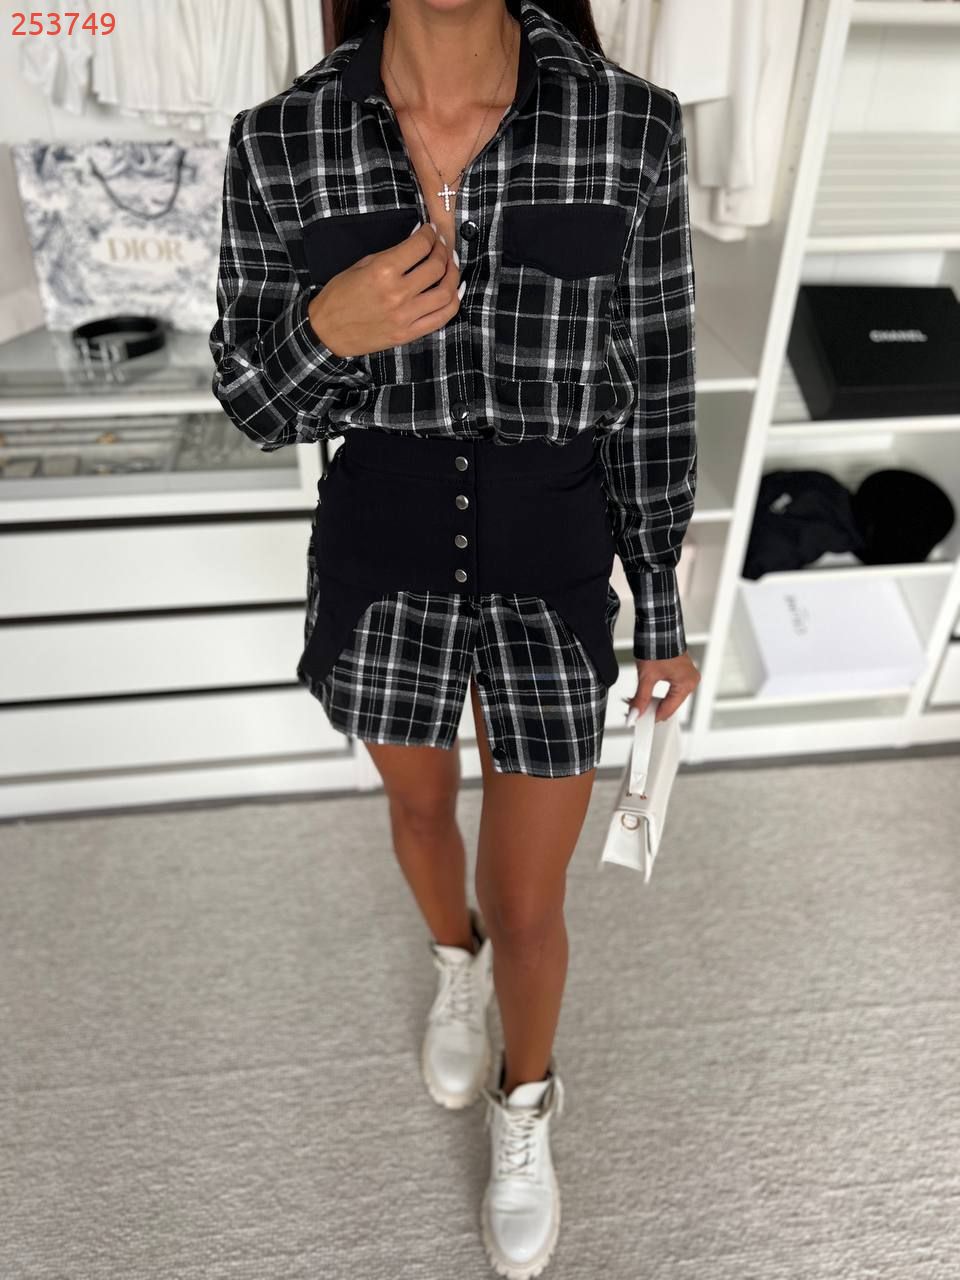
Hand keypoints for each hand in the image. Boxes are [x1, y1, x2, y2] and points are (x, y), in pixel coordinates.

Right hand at [307, 221, 462, 358]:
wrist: (327, 332)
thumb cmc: (339, 296)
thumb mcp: (361, 265)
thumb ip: (391, 254)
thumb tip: (416, 242)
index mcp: (383, 271)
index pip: (420, 246)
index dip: (430, 234)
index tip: (430, 231)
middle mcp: (398, 293)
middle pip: (437, 267)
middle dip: (443, 251)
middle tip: (441, 246)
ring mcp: (406, 316)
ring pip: (446, 293)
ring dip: (453, 275)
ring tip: (450, 266)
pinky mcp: (409, 334)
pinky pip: (442, 318)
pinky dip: (453, 302)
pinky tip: (453, 290)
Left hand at [624, 651, 700, 723]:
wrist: (658, 628)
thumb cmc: (657, 645)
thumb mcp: (646, 676)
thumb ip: (640, 698)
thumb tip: (635, 713)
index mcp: (686, 683)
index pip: (668, 709)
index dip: (652, 716)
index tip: (639, 721)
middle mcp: (690, 681)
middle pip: (669, 705)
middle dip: (650, 708)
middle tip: (634, 710)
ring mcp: (687, 676)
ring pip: (669, 698)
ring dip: (653, 701)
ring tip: (638, 701)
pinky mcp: (682, 672)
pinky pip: (671, 689)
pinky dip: (658, 693)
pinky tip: (646, 694)